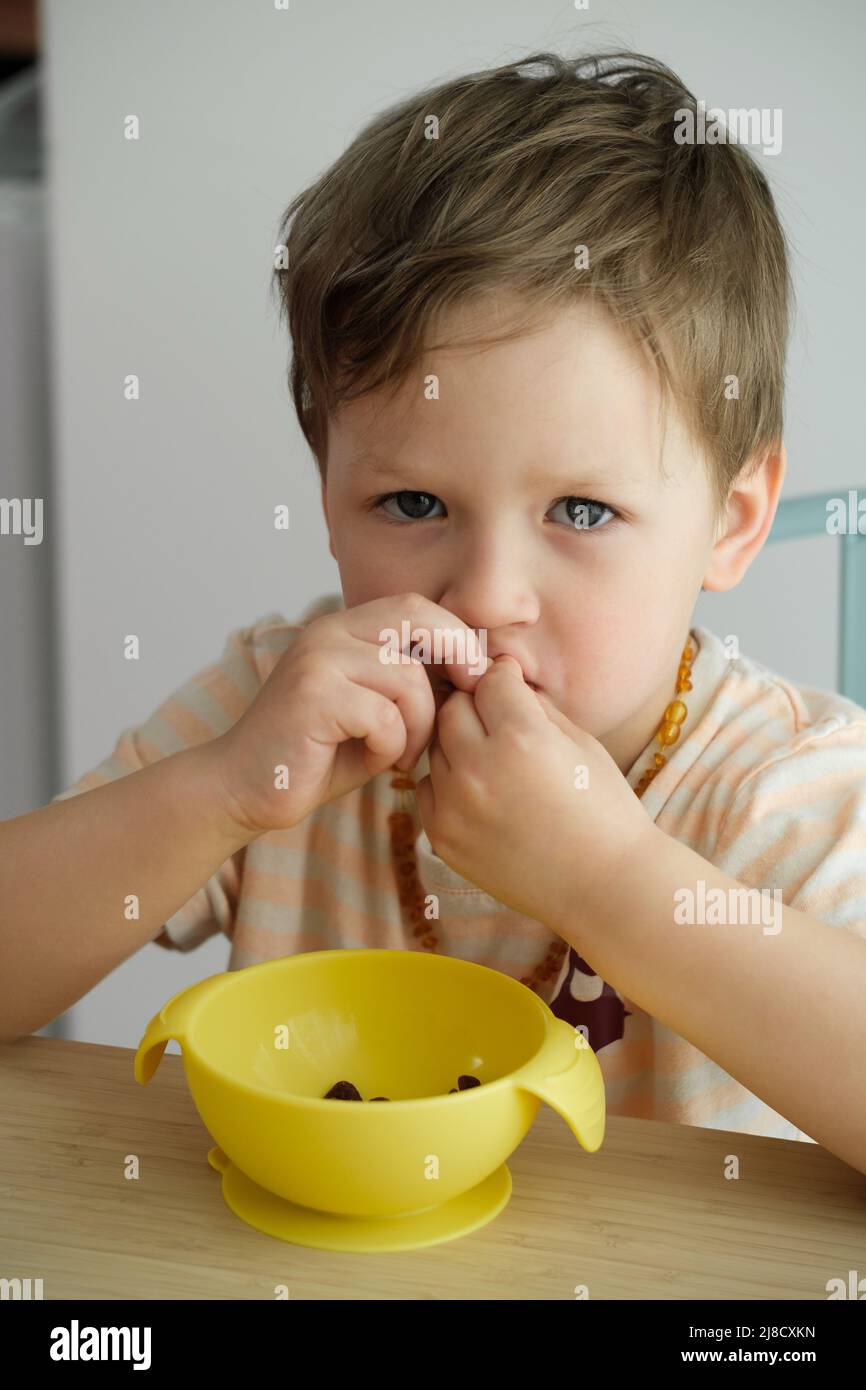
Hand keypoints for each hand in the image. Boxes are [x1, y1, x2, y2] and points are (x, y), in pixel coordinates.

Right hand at [212, 592, 491, 836]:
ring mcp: (318, 660)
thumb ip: (411, 687)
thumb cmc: (316, 757)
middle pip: (416, 618)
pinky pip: (385, 715)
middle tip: (462, 704)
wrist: (243, 790)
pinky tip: (373, 761)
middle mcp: (328, 633)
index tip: (476, 676)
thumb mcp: (374, 713)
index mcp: (342, 630)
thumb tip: (476, 671)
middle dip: (456, 657)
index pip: (414, 606)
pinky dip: (390, 746)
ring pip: (408, 678)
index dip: (455, 635)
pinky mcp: (312, 695)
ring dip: (418, 726)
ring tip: (400, 753)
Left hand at [413, 655, 654, 930]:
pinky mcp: (442, 836)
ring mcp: (454, 806)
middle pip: (453, 708)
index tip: (513, 686)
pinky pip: (427, 787)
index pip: (489, 679)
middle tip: (499, 721)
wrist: (605, 886)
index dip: (505, 678)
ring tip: (494, 761)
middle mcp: (478, 769)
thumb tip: (500, 677)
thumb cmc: (605, 810)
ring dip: (459, 744)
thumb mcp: (581, 742)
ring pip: (436, 746)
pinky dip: (447, 783)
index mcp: (520, 738)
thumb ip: (534, 705)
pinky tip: (482, 793)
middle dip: (475, 706)